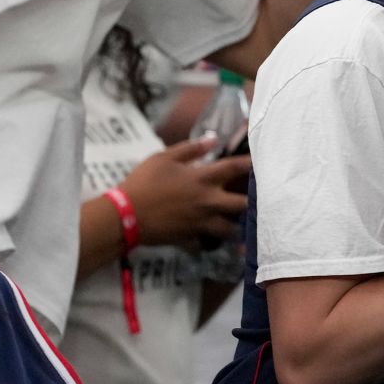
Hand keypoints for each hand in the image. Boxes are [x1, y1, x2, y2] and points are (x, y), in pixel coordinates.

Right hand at [120, 138, 251, 249]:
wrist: (125, 215)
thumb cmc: (143, 182)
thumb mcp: (164, 158)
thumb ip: (191, 148)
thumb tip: (213, 139)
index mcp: (202, 179)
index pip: (233, 168)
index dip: (249, 164)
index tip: (259, 162)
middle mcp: (207, 202)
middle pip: (241, 205)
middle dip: (250, 202)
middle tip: (253, 200)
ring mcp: (200, 223)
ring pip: (229, 229)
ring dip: (235, 225)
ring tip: (237, 222)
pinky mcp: (190, 239)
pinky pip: (208, 244)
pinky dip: (211, 242)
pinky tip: (212, 239)